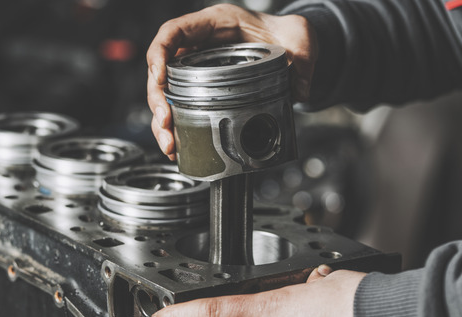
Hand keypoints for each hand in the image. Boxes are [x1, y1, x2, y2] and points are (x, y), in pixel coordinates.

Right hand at [146, 4, 318, 158]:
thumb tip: (300, 90)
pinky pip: (180, 108)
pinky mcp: (201, 90)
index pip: (174, 32)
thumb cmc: (286, 33)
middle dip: (158, 100)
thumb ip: (303, 57)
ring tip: (170, 145)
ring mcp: (197, 70)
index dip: (160, 54)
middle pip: (163, 71)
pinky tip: (177, 147)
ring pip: (167, 95)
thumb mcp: (299, 36)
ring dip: (163, 122)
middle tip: (165, 123)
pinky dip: (176, 129)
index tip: (159, 77)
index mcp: (214, 24)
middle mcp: (199, 47)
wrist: (291, 45)